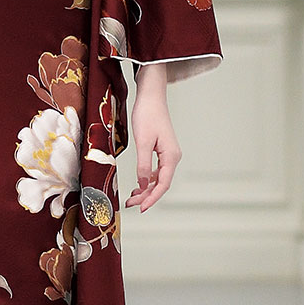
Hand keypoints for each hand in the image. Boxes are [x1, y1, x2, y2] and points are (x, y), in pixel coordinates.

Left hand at [125, 64, 181, 211]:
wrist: (150, 96)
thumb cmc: (147, 115)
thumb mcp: (143, 142)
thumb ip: (143, 165)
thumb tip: (143, 184)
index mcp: (171, 156)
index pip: (163, 184)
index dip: (152, 198)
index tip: (141, 208)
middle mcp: (172, 157)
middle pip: (161, 184)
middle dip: (146, 196)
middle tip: (131, 204)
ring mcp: (168, 154)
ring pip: (158, 178)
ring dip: (146, 189)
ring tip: (132, 197)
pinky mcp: (161, 150)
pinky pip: (156, 170)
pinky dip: (146, 179)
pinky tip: (138, 184)